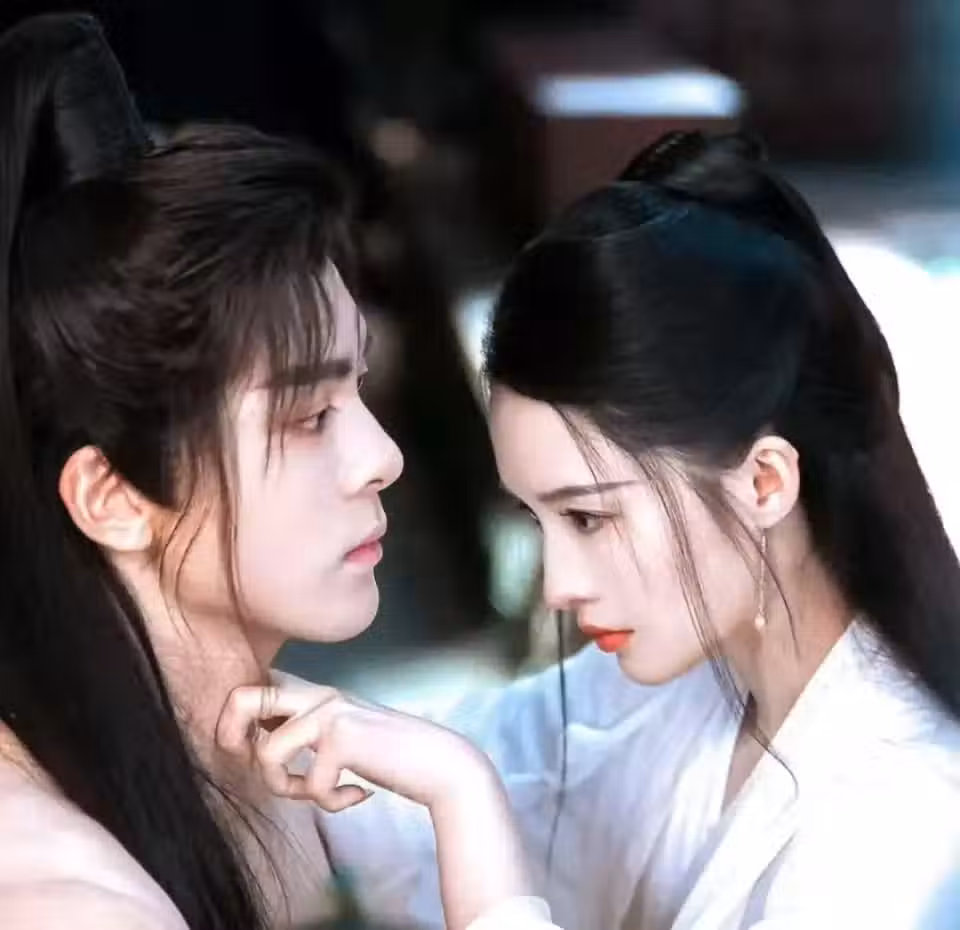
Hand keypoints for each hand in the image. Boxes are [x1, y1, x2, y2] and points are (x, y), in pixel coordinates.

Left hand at [216, 673, 495, 813]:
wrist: (438, 763)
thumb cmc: (389, 757)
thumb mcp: (341, 735)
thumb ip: (305, 732)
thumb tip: (253, 749)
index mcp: (315, 692)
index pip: (255, 686)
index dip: (236, 722)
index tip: (250, 752)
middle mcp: (319, 694)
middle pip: (242, 698)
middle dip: (230, 737)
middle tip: (254, 764)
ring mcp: (330, 712)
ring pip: (267, 754)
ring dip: (286, 788)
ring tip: (320, 793)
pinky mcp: (343, 738)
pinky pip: (308, 785)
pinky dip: (331, 802)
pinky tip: (357, 795)